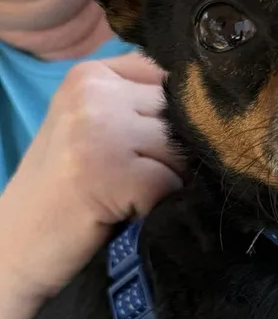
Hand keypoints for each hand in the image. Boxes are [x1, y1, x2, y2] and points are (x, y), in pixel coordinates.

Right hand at [1, 54, 181, 304]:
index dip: (177, 118)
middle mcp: (94, 92)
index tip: (153, 149)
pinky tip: (128, 211)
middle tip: (141, 180)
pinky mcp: (112, 172)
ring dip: (171, 180)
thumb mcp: (93, 129)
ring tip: (133, 195)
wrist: (16, 245)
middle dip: (178, 151)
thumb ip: (139, 105)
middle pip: (180, 113)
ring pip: (181, 148)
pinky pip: (172, 183)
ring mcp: (101, 130)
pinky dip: (161, 204)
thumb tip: (216, 107)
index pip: (170, 77)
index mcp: (90, 74)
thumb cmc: (66, 192)